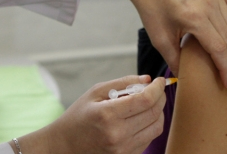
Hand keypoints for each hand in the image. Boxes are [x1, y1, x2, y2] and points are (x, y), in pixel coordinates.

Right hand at [16, 75, 165, 153]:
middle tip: (157, 89)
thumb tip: (146, 79)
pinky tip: (142, 116)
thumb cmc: (78, 116)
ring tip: (150, 102)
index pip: (145, 100)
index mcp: (108, 114)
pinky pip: (149, 138)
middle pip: (154, 113)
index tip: (159, 81)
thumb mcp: (94, 92)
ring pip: (156, 127)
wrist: (66, 145)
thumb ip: (122, 83)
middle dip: (160, 97)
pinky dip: (151, 124)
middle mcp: (118, 134)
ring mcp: (123, 149)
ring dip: (158, 111)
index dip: (156, 88)